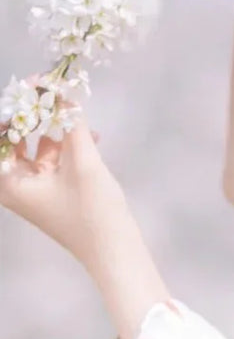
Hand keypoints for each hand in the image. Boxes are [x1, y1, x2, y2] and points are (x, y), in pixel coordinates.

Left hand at [0, 100, 128, 265]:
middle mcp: (13, 184)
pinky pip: (50, 160)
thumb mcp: (83, 163)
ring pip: (34, 147)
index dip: (16, 107)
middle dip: (33, 114)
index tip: (37, 85)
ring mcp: (33, 189)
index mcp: (8, 180)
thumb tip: (62, 92)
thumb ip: (71, 125)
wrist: (116, 253)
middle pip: (13, 138)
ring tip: (73, 110)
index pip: (0, 133)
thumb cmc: (94, 213)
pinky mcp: (52, 193)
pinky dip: (64, 145)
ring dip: (52, 128)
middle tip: (52, 91)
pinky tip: (89, 135)